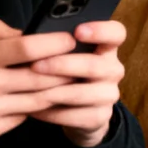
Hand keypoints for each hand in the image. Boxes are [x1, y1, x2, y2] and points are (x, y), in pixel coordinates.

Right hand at [0, 19, 75, 147]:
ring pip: (37, 99)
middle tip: (83, 60)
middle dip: (66, 68)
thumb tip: (25, 31)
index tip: (71, 38)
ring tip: (73, 80)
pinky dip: (36, 107)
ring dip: (57, 90)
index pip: (27, 47)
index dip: (55, 42)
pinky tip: (45, 98)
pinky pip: (23, 117)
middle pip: (40, 76)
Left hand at [27, 20, 126, 147]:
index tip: (77, 31)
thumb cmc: (66, 73)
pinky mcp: (101, 117)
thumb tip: (33, 36)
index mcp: (106, 47)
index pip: (116, 33)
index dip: (101, 30)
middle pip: (95, 65)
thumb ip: (58, 44)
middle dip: (62, 65)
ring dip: (54, 91)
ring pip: (84, 93)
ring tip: (30, 89)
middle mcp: (113, 70)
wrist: (78, 110)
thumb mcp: (67, 55)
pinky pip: (76, 116)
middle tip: (36, 65)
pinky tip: (34, 108)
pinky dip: (52, 113)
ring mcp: (109, 94)